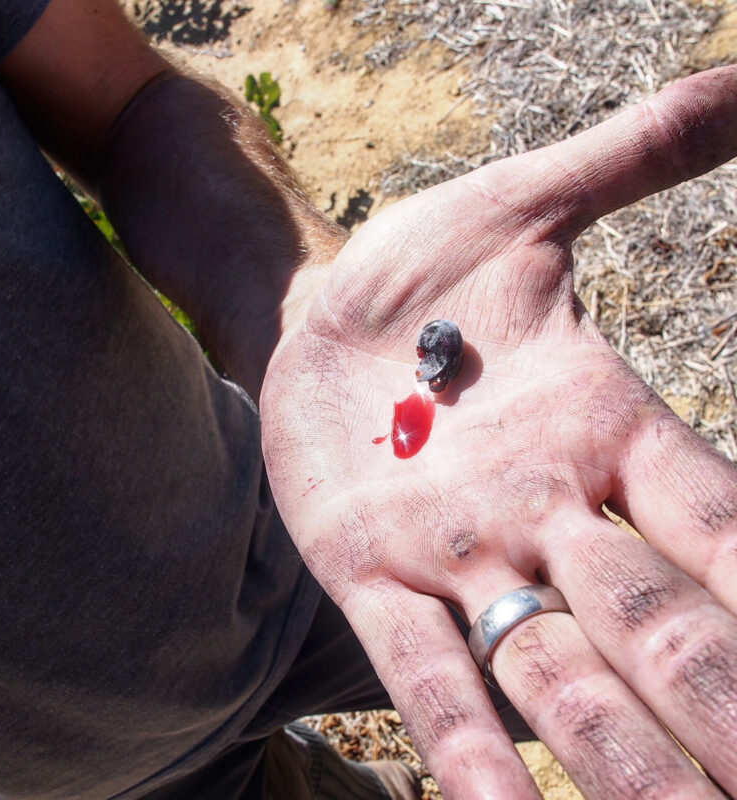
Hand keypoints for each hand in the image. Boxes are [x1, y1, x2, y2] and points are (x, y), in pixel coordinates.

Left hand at [261, 66, 736, 798]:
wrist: (320, 312)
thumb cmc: (427, 269)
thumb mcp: (529, 202)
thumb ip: (635, 156)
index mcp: (604, 431)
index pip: (729, 533)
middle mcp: (548, 516)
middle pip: (664, 635)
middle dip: (726, 718)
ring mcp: (459, 559)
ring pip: (557, 681)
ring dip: (624, 767)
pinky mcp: (370, 578)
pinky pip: (431, 680)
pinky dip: (472, 757)